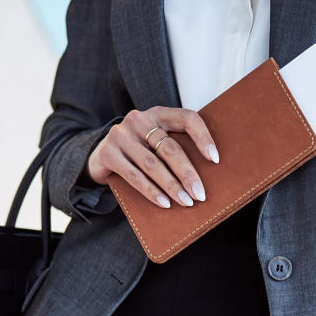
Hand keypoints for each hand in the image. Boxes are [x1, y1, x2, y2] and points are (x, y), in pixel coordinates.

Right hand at [84, 107, 219, 208]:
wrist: (100, 156)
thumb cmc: (139, 151)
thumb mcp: (156, 142)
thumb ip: (174, 147)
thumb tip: (207, 173)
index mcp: (157, 113)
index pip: (186, 118)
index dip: (203, 137)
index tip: (215, 159)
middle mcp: (138, 119)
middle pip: (170, 148)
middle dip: (188, 174)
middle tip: (200, 194)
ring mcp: (120, 135)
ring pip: (153, 164)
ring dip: (172, 186)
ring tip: (186, 202)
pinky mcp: (107, 153)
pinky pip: (134, 176)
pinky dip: (151, 191)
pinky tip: (164, 203)